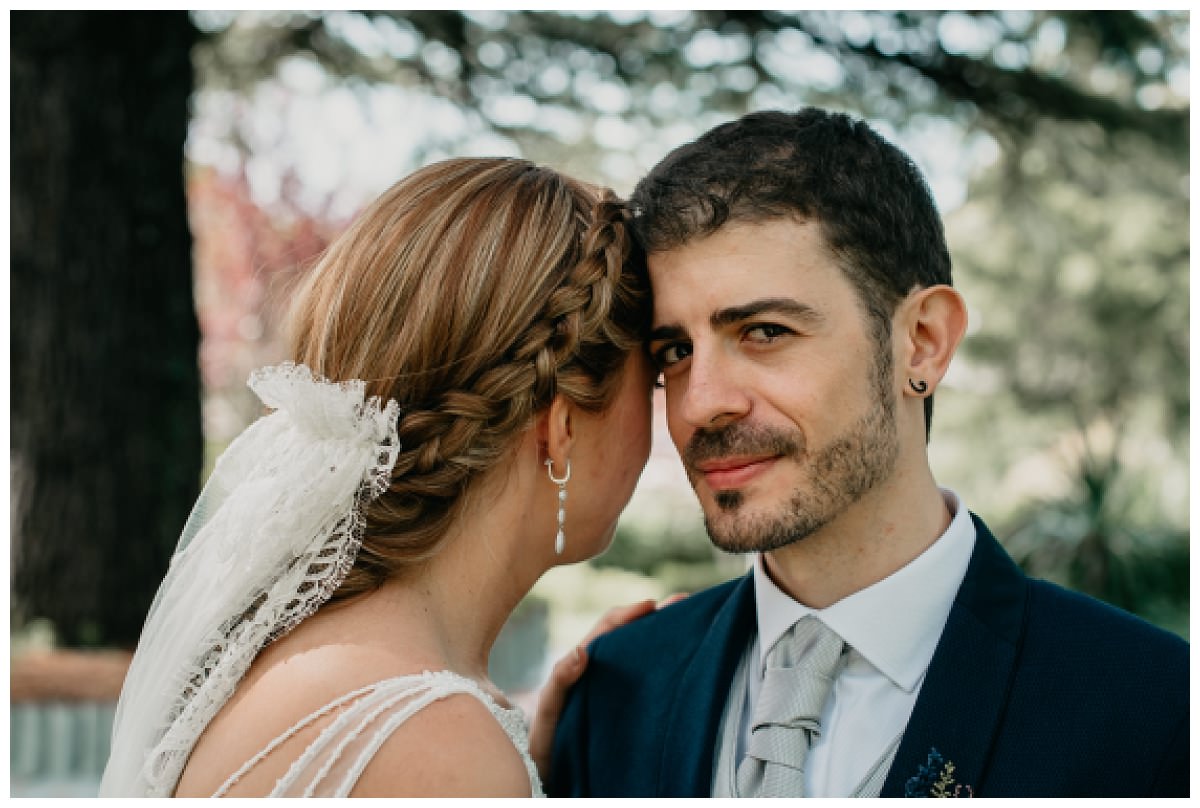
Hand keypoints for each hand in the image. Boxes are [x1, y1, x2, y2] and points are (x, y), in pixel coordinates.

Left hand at [529, 594, 686, 781]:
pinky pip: (643, 677)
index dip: (629, 614)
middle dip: (653, 615)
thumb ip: (560, 681)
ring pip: (637, 652)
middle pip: (628, 633)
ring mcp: (612, 686)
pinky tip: (680, 661)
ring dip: (659, 633)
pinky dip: (661, 662)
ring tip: (688, 621)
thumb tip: (581, 650)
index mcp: (582, 664)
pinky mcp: (623, 704)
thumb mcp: (550, 709)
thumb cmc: (546, 740)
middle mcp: (599, 669)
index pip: (607, 629)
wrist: (552, 770)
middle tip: (682, 602)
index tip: (653, 605)